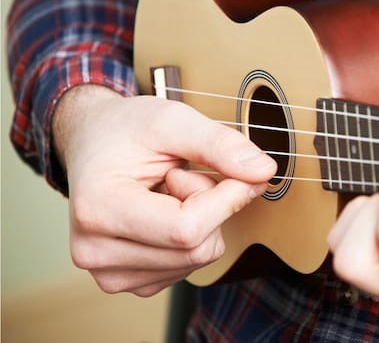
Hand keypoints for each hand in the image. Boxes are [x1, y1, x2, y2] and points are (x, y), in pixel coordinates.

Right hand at [53, 85, 275, 295]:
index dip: (226, 199)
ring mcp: (109, 273)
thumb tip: (264, 171)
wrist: (93, 142)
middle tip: (185, 173)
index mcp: (97, 209)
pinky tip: (165, 209)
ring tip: (168, 189)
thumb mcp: (173, 119)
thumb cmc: (127, 129)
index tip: (237, 171)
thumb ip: (219, 144)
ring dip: (201, 220)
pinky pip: (189, 266)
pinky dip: (192, 236)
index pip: (186, 229)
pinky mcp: (128, 281)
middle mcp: (94, 252)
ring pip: (198, 259)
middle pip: (197, 249)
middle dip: (211, 206)